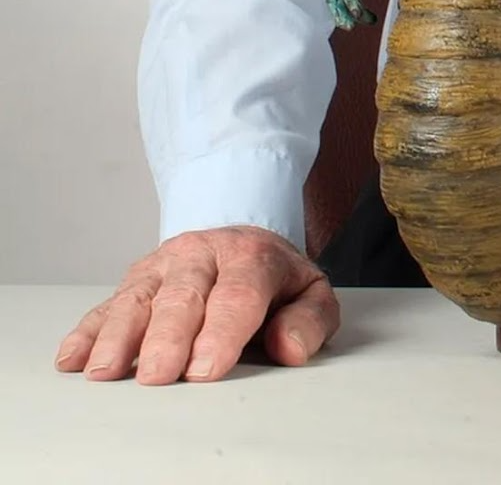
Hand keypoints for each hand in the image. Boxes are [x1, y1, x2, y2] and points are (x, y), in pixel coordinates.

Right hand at [55, 226, 339, 384]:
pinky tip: (74, 356)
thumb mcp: (309, 293)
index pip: (238, 294)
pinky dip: (88, 330)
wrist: (242, 241)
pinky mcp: (135, 280)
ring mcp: (164, 266)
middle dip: (169, 337)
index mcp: (251, 256)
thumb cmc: (273, 281)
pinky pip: (107, 304)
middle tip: (159, 376)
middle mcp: (203, 255)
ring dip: (119, 336)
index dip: (222, 332)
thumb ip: (308, 320)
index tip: (207, 369)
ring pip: (138, 298)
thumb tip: (289, 347)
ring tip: (105, 371)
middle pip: (183, 296)